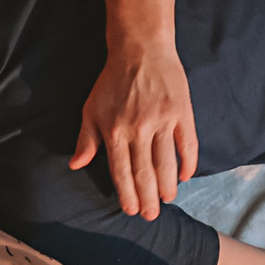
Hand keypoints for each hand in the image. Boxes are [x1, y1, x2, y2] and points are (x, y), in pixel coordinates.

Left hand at [70, 41, 198, 219]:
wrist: (140, 49)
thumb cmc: (112, 81)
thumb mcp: (92, 109)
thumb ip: (86, 139)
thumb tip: (76, 165)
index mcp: (115, 131)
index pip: (121, 171)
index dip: (127, 193)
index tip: (132, 210)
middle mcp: (138, 128)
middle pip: (144, 172)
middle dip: (147, 197)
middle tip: (151, 216)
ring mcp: (162, 120)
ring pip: (166, 162)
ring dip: (167, 185)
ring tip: (168, 200)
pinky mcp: (181, 111)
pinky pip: (187, 143)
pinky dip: (187, 162)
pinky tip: (185, 176)